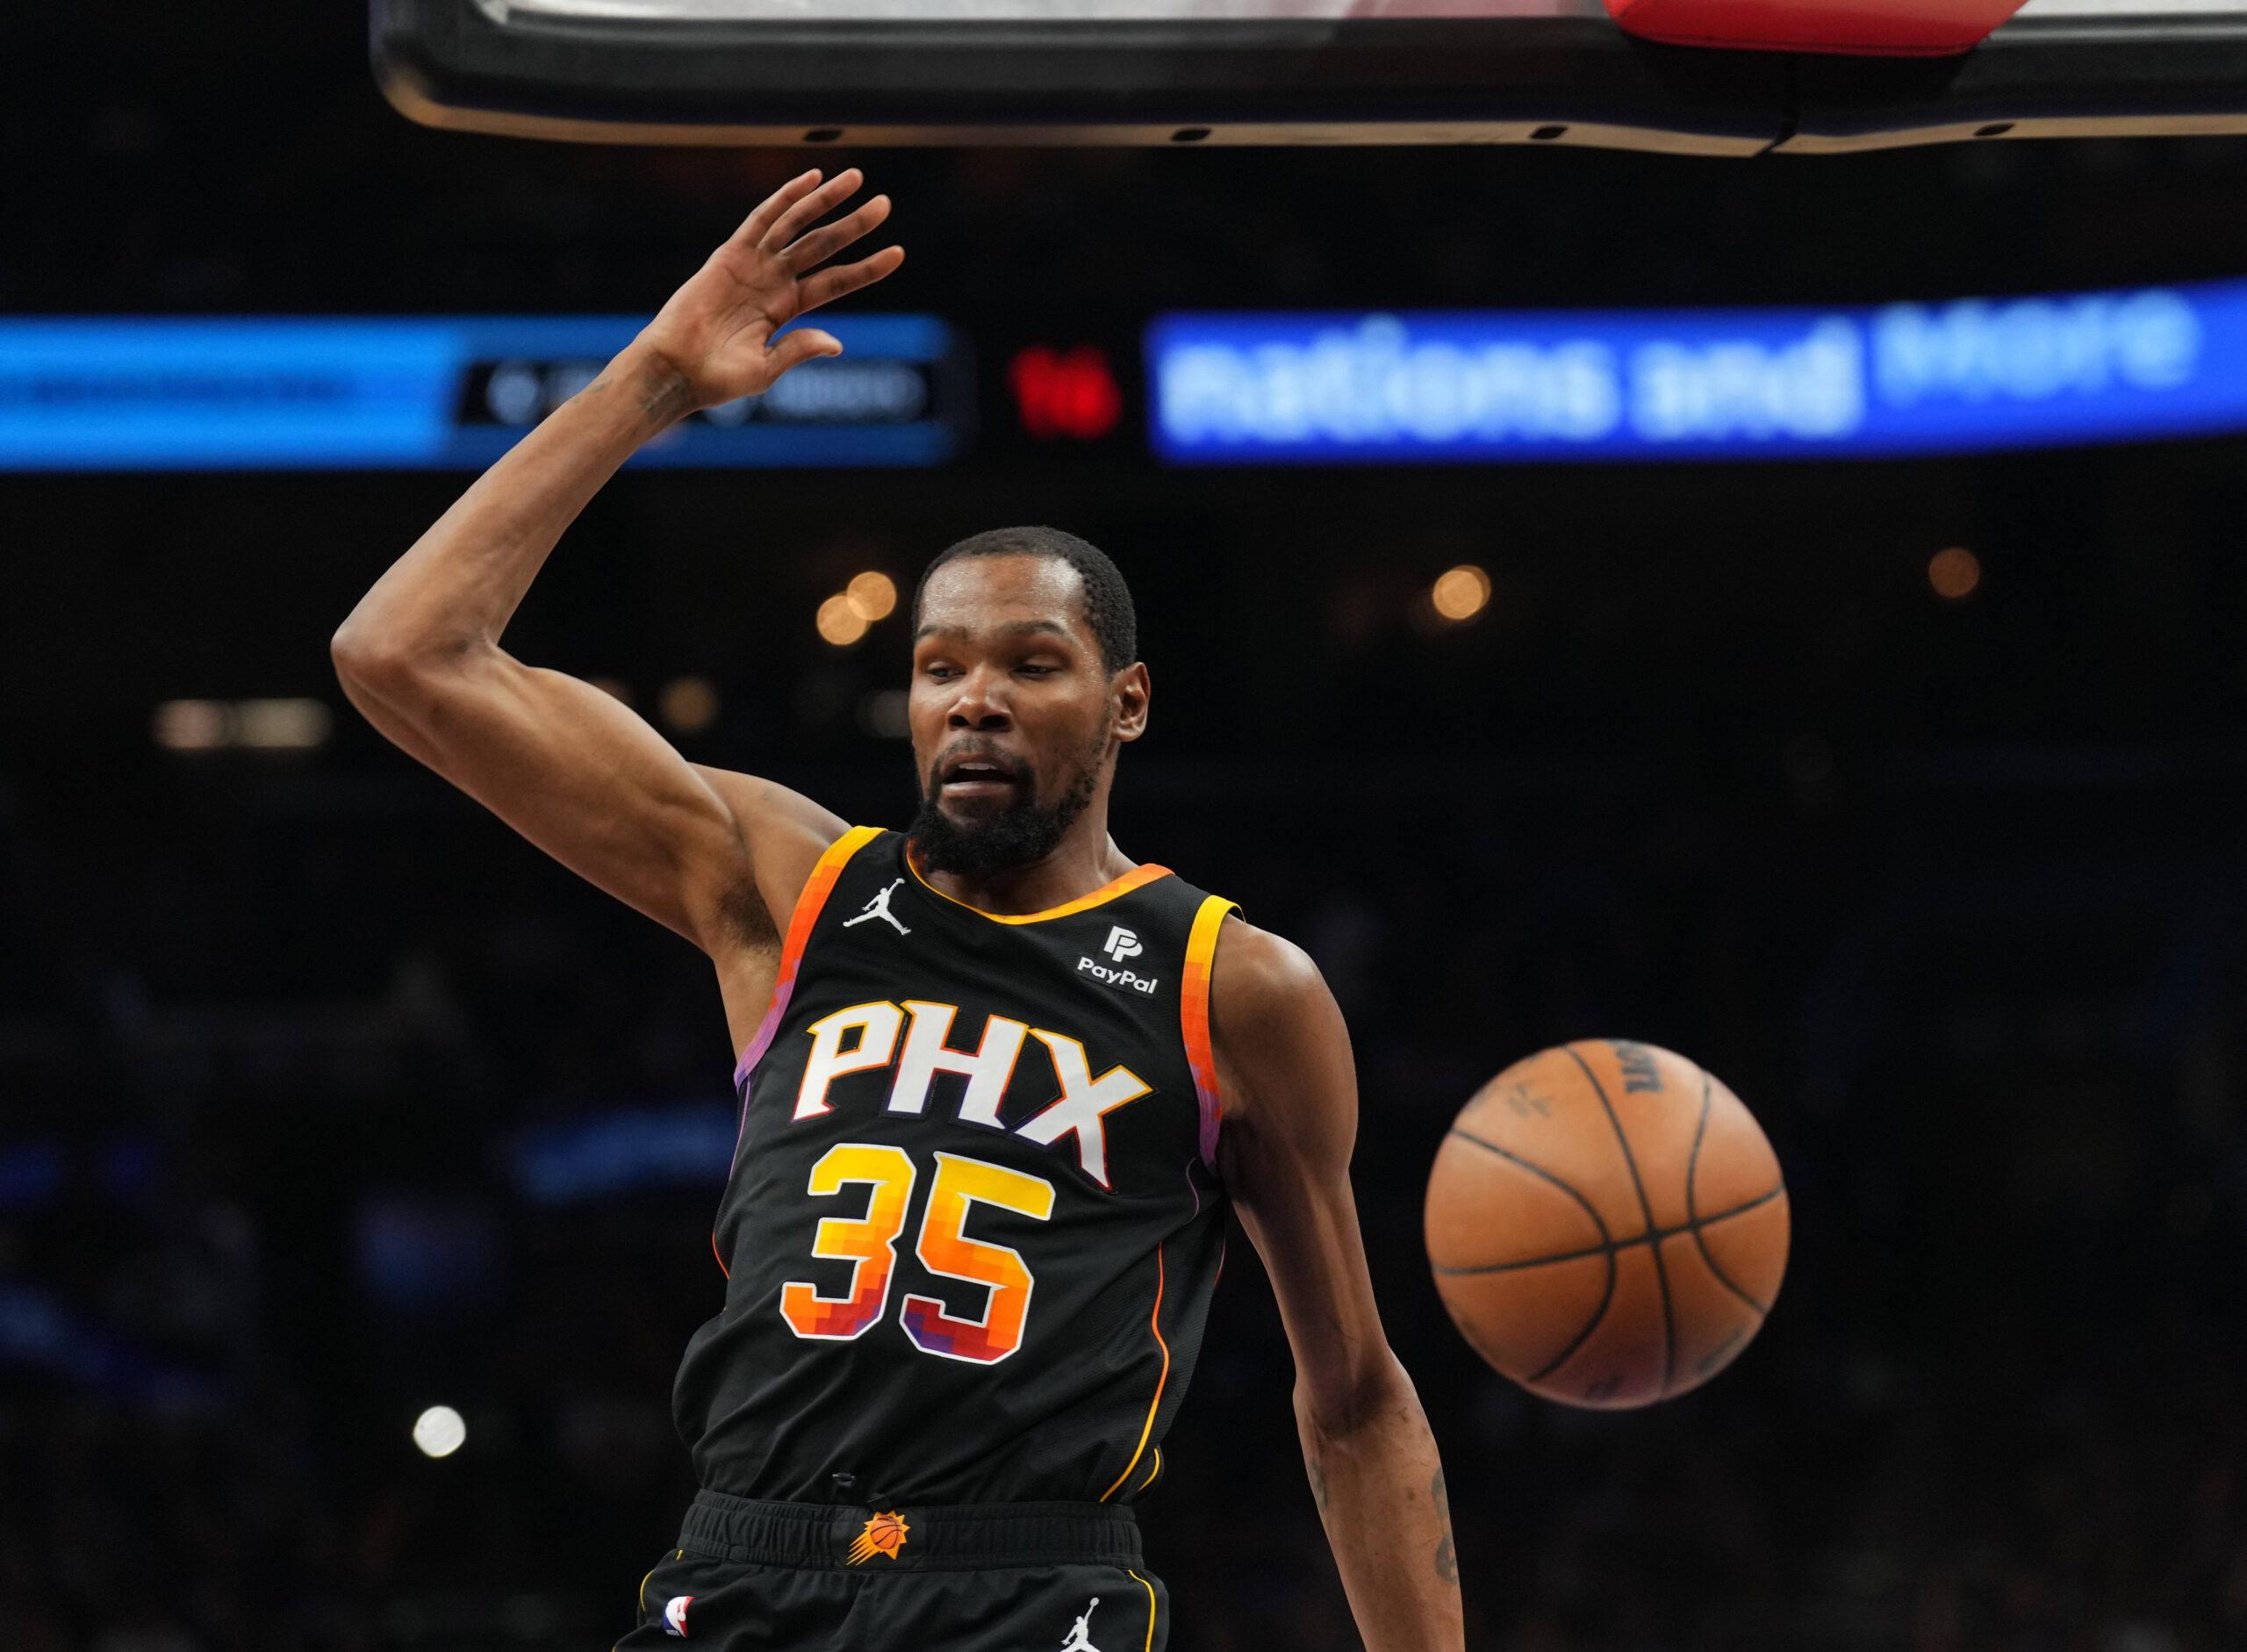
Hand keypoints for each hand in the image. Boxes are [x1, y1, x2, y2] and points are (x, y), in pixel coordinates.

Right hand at [636, 168, 903, 412]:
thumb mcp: (767, 368)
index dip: (867, 268)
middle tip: (885, 205)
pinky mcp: (730, 255)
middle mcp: (774, 281)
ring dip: (826, 201)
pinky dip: (786, 198)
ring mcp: (754, 265)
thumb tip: (837, 342)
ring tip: (858, 179)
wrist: (675, 370)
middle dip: (854, 225)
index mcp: (787, 309)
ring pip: (798, 225)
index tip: (898, 253)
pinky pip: (762, 219)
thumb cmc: (716, 378)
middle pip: (823, 246)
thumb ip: (800, 348)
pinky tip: (811, 179)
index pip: (837, 282)